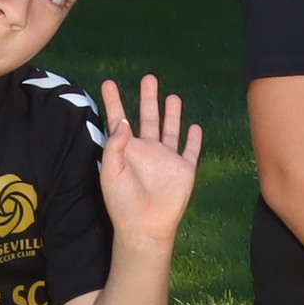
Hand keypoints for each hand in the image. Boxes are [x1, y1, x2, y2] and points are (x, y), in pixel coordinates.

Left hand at [93, 75, 200, 250]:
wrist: (144, 225)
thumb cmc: (122, 202)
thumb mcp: (110, 172)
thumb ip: (115, 146)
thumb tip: (125, 121)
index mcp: (127, 149)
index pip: (119, 119)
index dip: (113, 102)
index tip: (108, 83)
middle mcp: (147, 150)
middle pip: (148, 118)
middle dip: (148, 98)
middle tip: (148, 78)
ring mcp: (167, 159)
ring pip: (170, 129)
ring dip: (172, 113)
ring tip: (172, 96)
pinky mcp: (184, 169)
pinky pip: (190, 150)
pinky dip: (194, 139)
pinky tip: (195, 127)